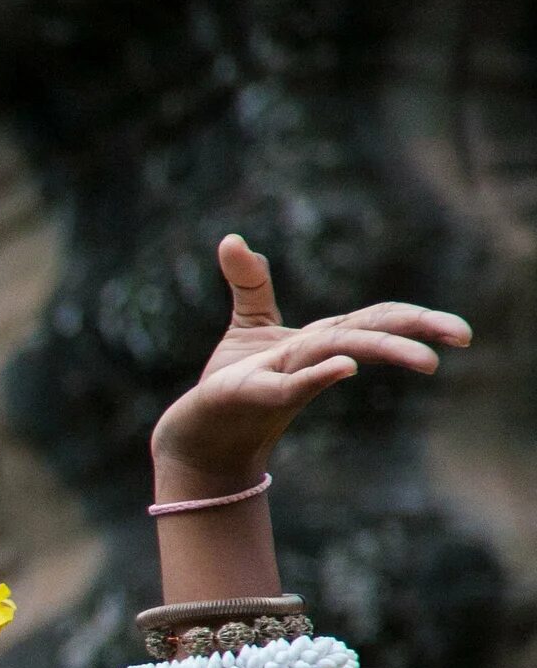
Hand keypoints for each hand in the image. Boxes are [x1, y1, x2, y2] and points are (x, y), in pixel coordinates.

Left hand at [148, 235, 470, 492]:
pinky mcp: (257, 395)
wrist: (202, 428)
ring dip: (384, 352)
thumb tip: (233, 239)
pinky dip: (319, 375)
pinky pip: (292, 385)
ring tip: (428, 361)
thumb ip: (250, 281)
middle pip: (371, 333)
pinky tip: (346, 368)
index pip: (375, 320)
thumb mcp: (247, 324)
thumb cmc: (233, 380)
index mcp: (320, 338)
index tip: (458, 330)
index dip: (414, 317)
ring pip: (342, 354)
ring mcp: (288, 374)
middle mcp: (312, 355)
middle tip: (464, 336)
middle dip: (417, 330)